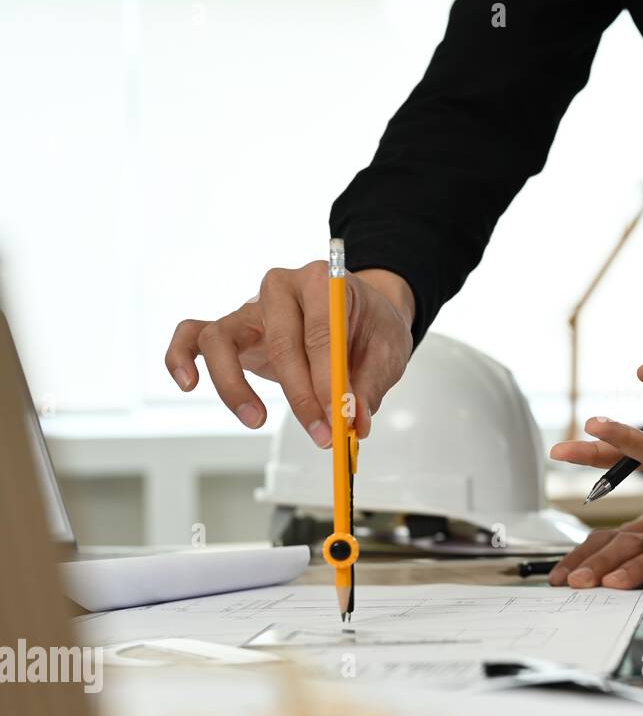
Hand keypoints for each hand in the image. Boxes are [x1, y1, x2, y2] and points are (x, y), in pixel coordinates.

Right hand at [165, 262, 415, 442]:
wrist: (360, 312)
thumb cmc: (369, 326)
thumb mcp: (387, 352)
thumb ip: (369, 386)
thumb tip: (353, 422)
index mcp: (322, 281)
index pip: (320, 332)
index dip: (327, 380)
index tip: (337, 418)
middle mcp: (280, 288)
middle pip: (278, 342)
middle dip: (300, 395)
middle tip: (321, 434)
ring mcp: (250, 308)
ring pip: (222, 340)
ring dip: (235, 386)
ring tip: (257, 420)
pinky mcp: (231, 329)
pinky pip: (191, 336)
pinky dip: (180, 357)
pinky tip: (189, 385)